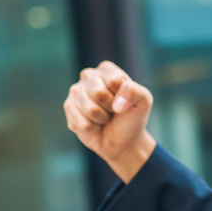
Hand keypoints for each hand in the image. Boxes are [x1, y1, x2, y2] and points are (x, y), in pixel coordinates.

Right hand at [64, 61, 156, 181]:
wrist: (122, 140)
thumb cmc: (132, 117)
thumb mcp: (143, 101)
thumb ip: (134, 92)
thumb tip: (117, 104)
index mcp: (107, 70)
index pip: (113, 81)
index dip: (123, 96)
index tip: (125, 101)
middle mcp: (88, 76)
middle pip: (99, 93)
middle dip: (111, 108)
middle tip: (113, 110)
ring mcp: (76, 91)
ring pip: (90, 109)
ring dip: (102, 119)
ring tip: (105, 117)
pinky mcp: (69, 108)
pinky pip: (82, 123)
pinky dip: (93, 128)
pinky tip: (95, 125)